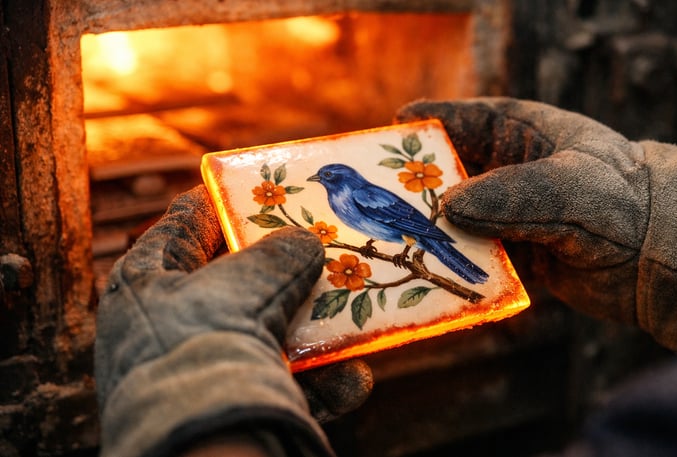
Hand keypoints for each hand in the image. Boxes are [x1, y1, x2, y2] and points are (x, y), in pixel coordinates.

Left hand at [95, 185, 370, 456]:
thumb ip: (281, 253)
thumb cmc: (208, 344)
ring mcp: (200, 372)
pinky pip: (287, 389)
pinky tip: (353, 378)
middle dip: (282, 267)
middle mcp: (168, 327)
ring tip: (353, 313)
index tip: (252, 181)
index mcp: (146, 284)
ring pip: (270, 337)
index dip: (218, 201)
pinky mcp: (234, 409)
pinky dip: (326, 385)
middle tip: (317, 241)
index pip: (182, 227)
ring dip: (317, 329)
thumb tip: (305, 243)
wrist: (205, 446)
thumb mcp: (247, 282)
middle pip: (234, 283)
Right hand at [396, 97, 676, 350]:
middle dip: (412, 187)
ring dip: (428, 233)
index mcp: (521, 132)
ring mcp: (510, 214)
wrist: (666, 258)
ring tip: (389, 243)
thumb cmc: (626, 202)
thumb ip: (511, 194)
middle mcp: (509, 170)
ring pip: (455, 219)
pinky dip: (454, 267)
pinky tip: (429, 276)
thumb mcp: (572, 187)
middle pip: (447, 172)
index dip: (420, 126)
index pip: (460, 119)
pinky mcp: (515, 254)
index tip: (384, 137)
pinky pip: (474, 257)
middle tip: (373, 201)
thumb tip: (447, 208)